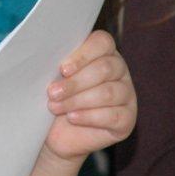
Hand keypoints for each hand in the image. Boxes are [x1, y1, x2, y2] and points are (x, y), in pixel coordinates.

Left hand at [44, 30, 135, 161]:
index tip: (62, 69)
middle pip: (105, 68)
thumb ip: (56, 65)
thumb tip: (47, 57)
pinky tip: (72, 117)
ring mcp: (126, 95)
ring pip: (108, 92)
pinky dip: (89, 116)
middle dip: (75, 82)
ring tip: (55, 107)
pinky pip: (113, 115)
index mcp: (102, 52)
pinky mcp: (127, 119)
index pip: (102, 42)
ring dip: (77, 100)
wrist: (56, 133)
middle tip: (52, 92)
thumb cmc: (55, 98)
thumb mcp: (53, 78)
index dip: (83, 55)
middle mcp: (119, 71)